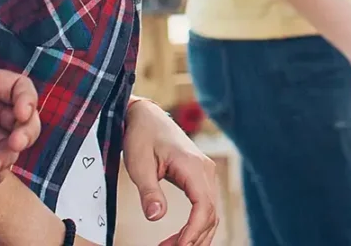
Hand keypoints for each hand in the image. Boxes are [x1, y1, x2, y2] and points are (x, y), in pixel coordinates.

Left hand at [124, 97, 219, 245]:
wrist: (145, 116)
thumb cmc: (142, 137)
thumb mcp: (139, 165)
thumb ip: (149, 192)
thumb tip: (157, 217)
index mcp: (193, 166)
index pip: (203, 206)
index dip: (193, 231)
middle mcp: (205, 170)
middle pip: (211, 213)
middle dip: (194, 238)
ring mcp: (205, 173)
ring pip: (211, 212)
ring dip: (197, 234)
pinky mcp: (199, 177)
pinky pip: (205, 205)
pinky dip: (196, 224)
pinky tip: (182, 236)